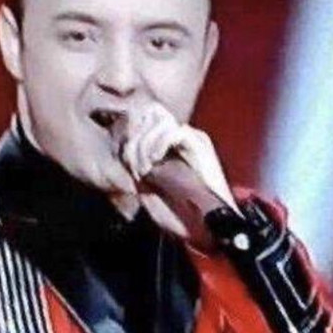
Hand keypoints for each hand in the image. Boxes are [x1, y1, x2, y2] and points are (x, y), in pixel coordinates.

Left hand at [113, 103, 239, 248]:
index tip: (126, 158)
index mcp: (168, 142)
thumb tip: (124, 150)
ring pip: (162, 121)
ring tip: (145, 167)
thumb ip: (140, 163)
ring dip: (146, 144)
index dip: (132, 132)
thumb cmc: (180, 206)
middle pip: (152, 114)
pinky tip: (155, 161)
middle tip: (135, 165)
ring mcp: (192, 137)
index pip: (146, 116)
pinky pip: (175, 132)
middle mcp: (181, 135)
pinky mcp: (201, 144)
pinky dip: (160, 144)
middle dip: (137, 138)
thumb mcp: (151, 181)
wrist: (207, 219)